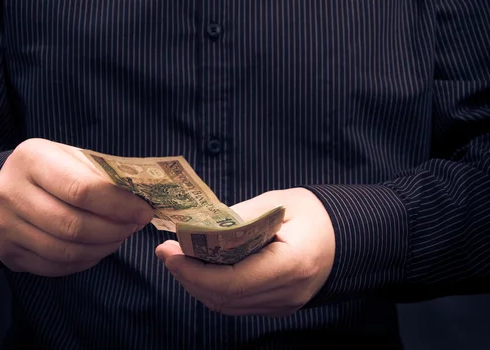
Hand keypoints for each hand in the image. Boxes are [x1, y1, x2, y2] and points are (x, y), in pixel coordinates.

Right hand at [0, 138, 153, 276]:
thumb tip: (142, 201)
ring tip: (119, 236)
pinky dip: (85, 261)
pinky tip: (98, 248)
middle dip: (114, 230)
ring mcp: (3, 226)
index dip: (118, 205)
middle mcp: (10, 192)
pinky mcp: (7, 252)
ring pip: (65, 251)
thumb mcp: (73, 158)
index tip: (144, 211)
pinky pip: (55, 267)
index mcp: (31, 159)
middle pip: (73, 225)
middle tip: (133, 227)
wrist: (6, 185)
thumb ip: (102, 176)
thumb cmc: (52, 169)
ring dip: (102, 248)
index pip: (81, 189)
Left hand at [155, 188, 334, 316]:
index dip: (194, 272)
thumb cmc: (313, 213)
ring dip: (196, 284)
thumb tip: (199, 230)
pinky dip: (212, 288)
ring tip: (176, 258)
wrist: (344, 235)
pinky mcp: (277, 306)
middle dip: (187, 276)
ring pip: (227, 305)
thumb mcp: (277, 202)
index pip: (232, 282)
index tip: (170, 252)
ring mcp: (283, 305)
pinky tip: (199, 268)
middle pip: (224, 298)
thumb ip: (239, 217)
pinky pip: (237, 304)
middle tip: (165, 252)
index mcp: (291, 264)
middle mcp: (287, 293)